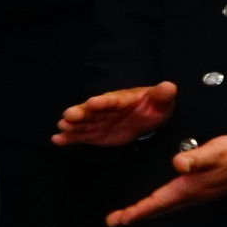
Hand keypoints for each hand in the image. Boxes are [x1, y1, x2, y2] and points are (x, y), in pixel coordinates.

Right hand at [52, 80, 173, 149]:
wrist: (144, 118)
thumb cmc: (152, 107)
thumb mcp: (161, 102)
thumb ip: (162, 95)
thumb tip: (169, 86)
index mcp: (121, 99)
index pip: (111, 100)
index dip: (103, 102)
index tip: (93, 102)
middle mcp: (104, 109)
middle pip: (91, 111)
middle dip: (80, 112)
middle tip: (68, 116)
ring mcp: (97, 121)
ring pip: (82, 123)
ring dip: (71, 125)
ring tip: (61, 128)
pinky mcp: (93, 134)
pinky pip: (79, 135)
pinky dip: (68, 138)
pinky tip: (57, 140)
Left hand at [107, 133, 226, 226]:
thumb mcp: (215, 152)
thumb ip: (197, 159)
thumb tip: (178, 164)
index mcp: (189, 188)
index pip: (157, 203)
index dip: (137, 211)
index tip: (118, 219)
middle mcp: (191, 196)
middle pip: (158, 210)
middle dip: (135, 216)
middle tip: (114, 221)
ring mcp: (196, 196)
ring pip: (165, 208)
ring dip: (146, 212)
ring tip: (127, 215)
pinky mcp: (201, 191)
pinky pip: (173, 203)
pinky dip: (158, 206)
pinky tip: (155, 203)